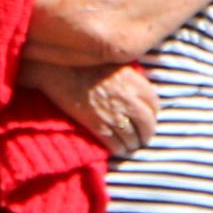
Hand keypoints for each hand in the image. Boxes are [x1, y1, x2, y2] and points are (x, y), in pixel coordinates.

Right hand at [29, 58, 157, 157]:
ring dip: (133, 144)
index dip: (153, 115)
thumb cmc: (86, 63)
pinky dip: (118, 149)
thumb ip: (132, 79)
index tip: (149, 119)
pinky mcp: (97, 125)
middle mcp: (128, 100)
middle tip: (143, 138)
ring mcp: (113, 114)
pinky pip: (114, 143)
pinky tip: (118, 149)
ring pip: (131, 137)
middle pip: (147, 124)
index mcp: (134, 83)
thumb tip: (143, 91)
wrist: (58, 69)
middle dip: (147, 134)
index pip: (154, 105)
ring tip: (131, 146)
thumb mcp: (116, 65)